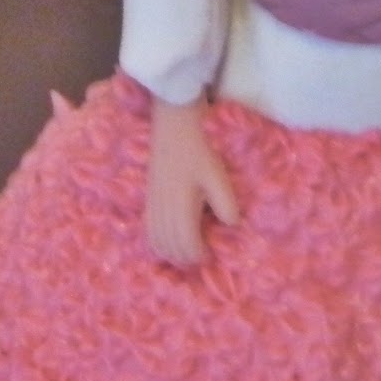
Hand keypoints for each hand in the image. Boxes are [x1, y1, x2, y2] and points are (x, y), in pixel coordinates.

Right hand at [146, 95, 238, 266]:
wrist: (174, 124)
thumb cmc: (200, 148)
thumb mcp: (218, 175)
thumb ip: (225, 203)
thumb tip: (232, 226)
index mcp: (181, 208)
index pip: (186, 245)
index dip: (199, 255)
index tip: (210, 254)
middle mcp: (163, 210)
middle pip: (170, 248)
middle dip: (185, 257)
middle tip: (201, 255)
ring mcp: (152, 204)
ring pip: (156, 241)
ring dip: (170, 252)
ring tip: (186, 250)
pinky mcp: (148, 196)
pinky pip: (148, 230)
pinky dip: (158, 240)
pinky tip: (170, 237)